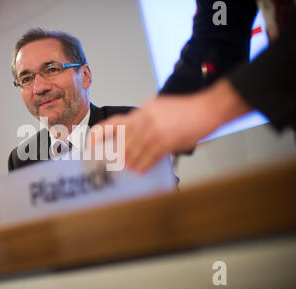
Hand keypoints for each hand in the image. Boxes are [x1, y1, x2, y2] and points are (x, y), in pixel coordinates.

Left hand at [88, 79, 251, 172]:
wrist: (208, 109)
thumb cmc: (187, 110)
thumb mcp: (160, 108)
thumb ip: (145, 121)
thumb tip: (132, 138)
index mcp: (142, 110)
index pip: (114, 123)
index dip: (99, 134)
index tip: (90, 144)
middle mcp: (145, 118)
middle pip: (122, 141)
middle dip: (117, 155)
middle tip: (112, 164)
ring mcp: (154, 130)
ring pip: (133, 151)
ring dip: (129, 163)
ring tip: (128, 168)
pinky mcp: (165, 141)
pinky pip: (148, 158)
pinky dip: (142, 166)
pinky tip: (140, 170)